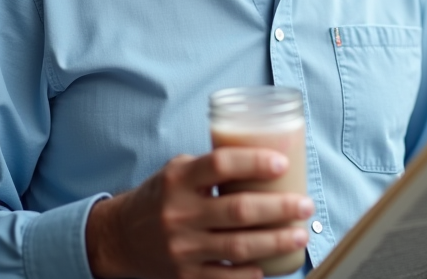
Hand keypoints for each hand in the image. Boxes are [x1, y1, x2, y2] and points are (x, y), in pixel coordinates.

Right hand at [85, 148, 313, 278]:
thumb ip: (212, 166)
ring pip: (238, 246)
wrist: (121, 237)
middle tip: (305, 205)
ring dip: (275, 241)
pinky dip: (250, 274)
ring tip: (299, 234)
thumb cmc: (160, 197)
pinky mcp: (184, 276)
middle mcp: (179, 213)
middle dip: (279, 208)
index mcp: (178, 179)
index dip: (254, 162)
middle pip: (239, 210)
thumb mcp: (177, 170)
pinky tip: (268, 265)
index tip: (281, 163)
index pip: (220, 164)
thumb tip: (264, 159)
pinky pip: (225, 277)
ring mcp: (182, 247)